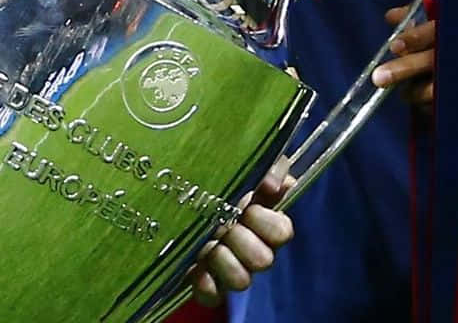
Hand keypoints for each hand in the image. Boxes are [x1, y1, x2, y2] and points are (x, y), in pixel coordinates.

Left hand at [186, 158, 294, 305]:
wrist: (175, 188)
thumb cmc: (218, 175)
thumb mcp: (244, 160)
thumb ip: (268, 165)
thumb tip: (273, 185)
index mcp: (266, 220)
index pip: (282, 232)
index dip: (266, 223)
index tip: (249, 208)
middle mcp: (253, 248)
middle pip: (264, 260)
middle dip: (242, 241)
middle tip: (225, 224)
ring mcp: (230, 267)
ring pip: (242, 281)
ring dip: (224, 260)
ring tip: (210, 244)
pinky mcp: (208, 281)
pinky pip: (213, 296)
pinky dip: (206, 284)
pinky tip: (197, 267)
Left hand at [373, 0, 457, 111]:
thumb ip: (430, 13)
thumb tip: (391, 18)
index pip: (444, 25)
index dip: (418, 36)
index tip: (394, 46)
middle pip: (448, 55)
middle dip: (413, 67)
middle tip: (383, 77)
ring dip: (432, 92)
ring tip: (407, 97)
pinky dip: (456, 107)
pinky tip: (433, 111)